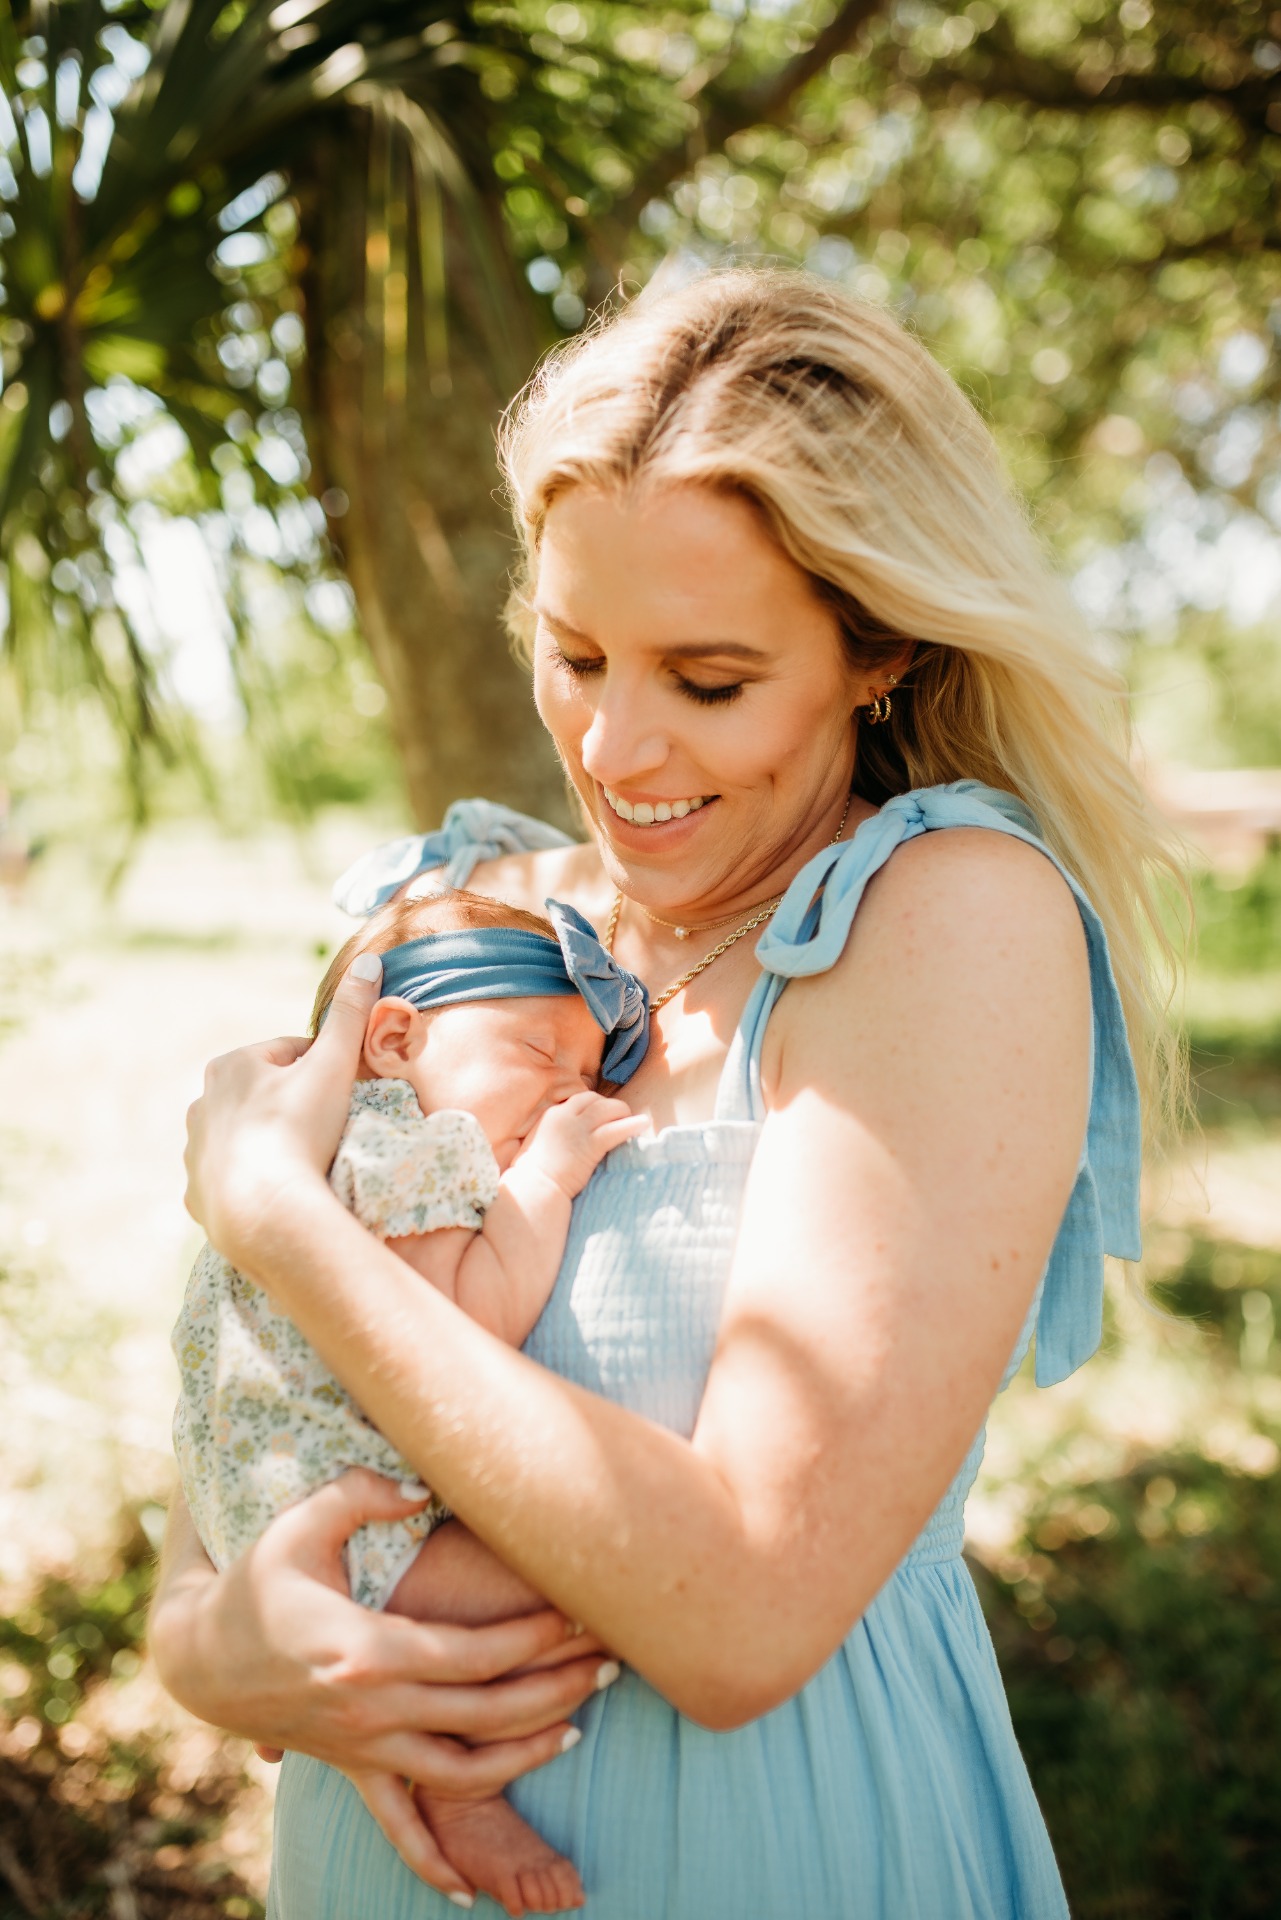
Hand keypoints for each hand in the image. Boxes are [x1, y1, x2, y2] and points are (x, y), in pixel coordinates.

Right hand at [150, 1475, 611, 1870]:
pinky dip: (433, 1862)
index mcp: (368, 1650)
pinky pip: (398, 1826)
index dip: (538, 1634)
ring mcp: (364, 1747)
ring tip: (580, 1727)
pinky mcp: (353, 1768)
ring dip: (527, 1756)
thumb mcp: (300, 1523)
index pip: (477, 1652)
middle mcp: (373, 1708)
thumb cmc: (258, 1580)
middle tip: (611, 1661)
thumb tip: (423, 1485)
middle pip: (487, 1711)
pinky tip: (470, 1891)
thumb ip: (362, 1494)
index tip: (584, 1608)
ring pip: (462, 1772)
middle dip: (557, 1687)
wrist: (200, 1657)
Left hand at [182, 954, 385, 1266]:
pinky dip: (252, 1181)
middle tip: (329, 1128)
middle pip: (264, 1095)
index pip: (288, 1054)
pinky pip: (230, 1179)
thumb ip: (351, 1014)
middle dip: (293, 1104)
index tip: (344, 1091)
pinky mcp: (196, 1194)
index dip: (323, 1069)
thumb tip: (372, 961)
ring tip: (305, 1161)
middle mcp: (202, 1104)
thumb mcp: (333, 1065)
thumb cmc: (300, 1129)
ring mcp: (195, 1152)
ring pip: (244, 1137)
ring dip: (271, 1142)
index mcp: (230, 1066)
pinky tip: (277, 1191)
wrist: (265, 1211)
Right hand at [522, 1091, 646, 1198]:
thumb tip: (560, 1136)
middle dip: (609, 1104)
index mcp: (552, 1115)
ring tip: (634, 1118)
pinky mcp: (590, 1145)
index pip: (579, 1099)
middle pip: (594, 1099)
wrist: (535, 1187)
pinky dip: (632, 1125)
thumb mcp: (536, 1144)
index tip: (603, 1113)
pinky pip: (616, 1130)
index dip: (595, 1104)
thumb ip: (550, 1133)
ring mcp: (578, 1130)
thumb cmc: (533, 1174)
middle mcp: (565, 1117)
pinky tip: (644, 1124)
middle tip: (619, 1115)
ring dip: (622, 1112)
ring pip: (608, 1109)